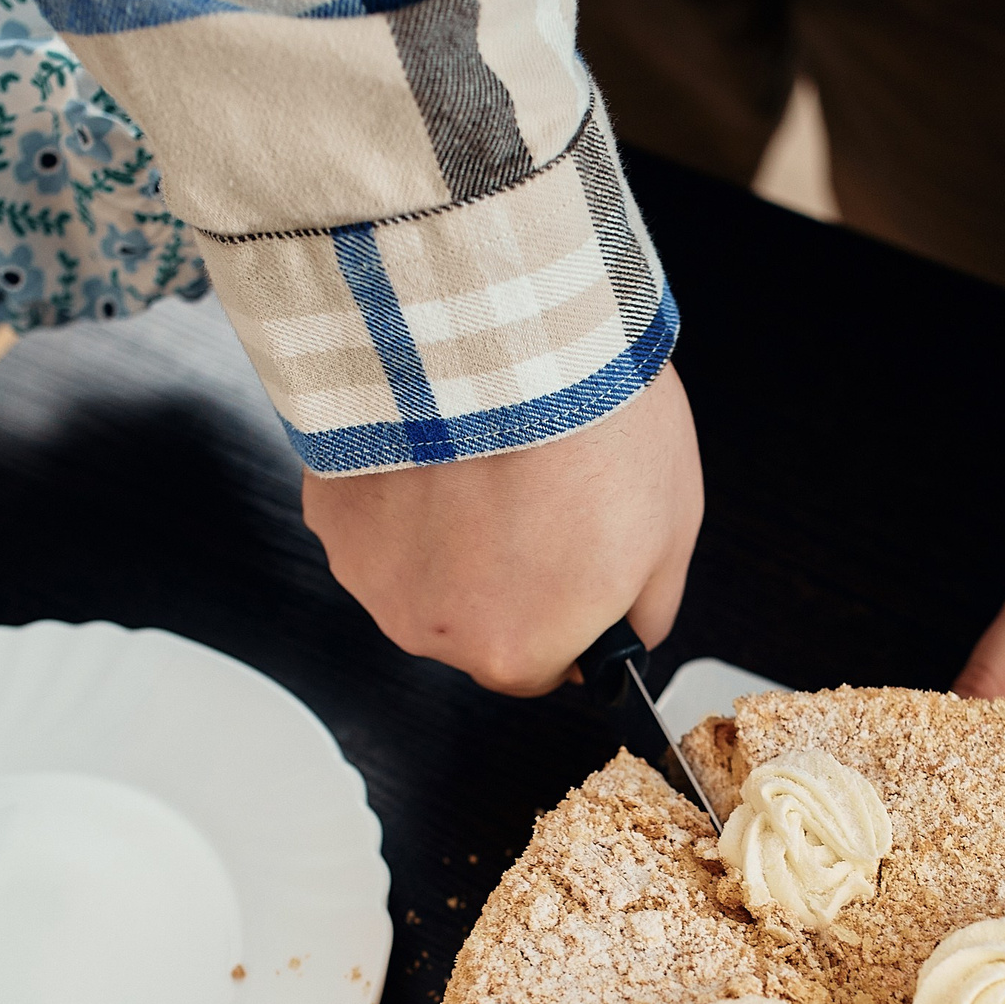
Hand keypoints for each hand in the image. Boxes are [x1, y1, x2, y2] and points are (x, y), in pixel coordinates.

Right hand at [301, 364, 704, 695]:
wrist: (502, 334)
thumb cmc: (587, 422)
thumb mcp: (670, 526)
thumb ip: (647, 605)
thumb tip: (636, 632)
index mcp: (519, 650)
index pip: (541, 669)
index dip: (563, 614)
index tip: (572, 565)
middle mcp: (436, 629)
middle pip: (472, 622)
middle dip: (502, 572)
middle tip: (532, 495)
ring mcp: (375, 573)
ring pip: (418, 572)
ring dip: (444, 533)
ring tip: (483, 461)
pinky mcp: (333, 514)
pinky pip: (372, 520)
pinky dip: (397, 491)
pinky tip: (434, 445)